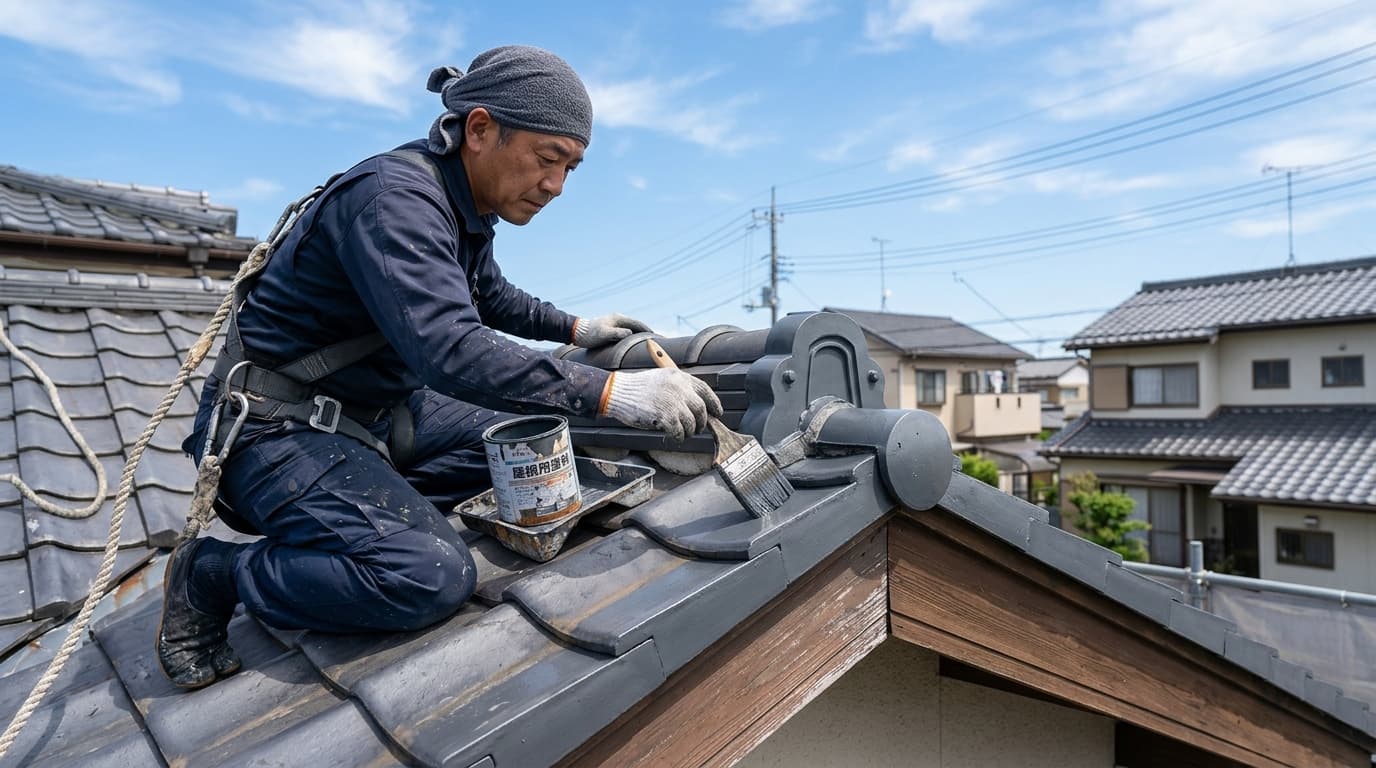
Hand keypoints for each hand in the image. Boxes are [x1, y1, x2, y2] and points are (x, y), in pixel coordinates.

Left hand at [573, 314, 651, 347]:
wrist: (577, 332)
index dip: (646, 330)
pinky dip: (631, 335)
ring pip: (630, 327)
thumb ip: (617, 333)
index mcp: (618, 318)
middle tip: (654, 338)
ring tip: (646, 340)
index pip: (637, 323)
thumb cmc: (590, 334)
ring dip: (638, 333)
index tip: (655, 336)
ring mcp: (613, 323)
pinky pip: (625, 331)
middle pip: (635, 325)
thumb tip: (630, 333)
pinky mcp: (610, 328)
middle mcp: (617, 319)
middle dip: (644, 331)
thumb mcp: (604, 334)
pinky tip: (632, 341)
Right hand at [602, 369, 723, 440]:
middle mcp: (679, 387)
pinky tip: (674, 437)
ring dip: (689, 431)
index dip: (714, 403)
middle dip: (701, 422)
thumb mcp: (661, 379)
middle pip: (701, 409)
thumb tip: (695, 406)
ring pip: (692, 423)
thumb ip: (678, 388)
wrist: (617, 392)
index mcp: (679, 376)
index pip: (705, 390)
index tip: (717, 413)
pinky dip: (679, 437)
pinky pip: (680, 431)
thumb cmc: (636, 389)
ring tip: (683, 434)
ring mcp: (672, 402)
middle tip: (697, 428)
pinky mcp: (665, 416)